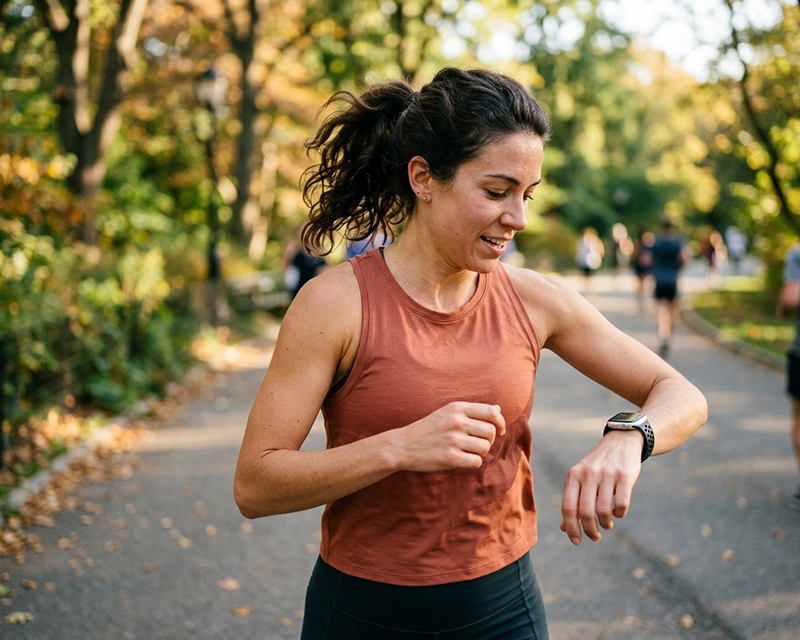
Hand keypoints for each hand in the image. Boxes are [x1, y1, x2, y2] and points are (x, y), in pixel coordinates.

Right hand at [391, 402, 505, 472]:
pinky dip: (472, 463)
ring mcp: (453, 440)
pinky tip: (462, 459)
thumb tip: (498, 409)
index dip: (500, 422)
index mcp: (457, 408)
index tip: (500, 430)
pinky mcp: (449, 457)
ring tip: (467, 451)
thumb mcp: (447, 412)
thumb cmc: (428, 429)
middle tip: (478, 444)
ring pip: (485, 448)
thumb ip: (472, 411)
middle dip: (489, 440)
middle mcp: (456, 422)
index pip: (492, 413)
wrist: (403, 445)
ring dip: (479, 452)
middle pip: (491, 432)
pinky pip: (476, 462)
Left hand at [560, 430, 641, 544]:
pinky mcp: (625, 475)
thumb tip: (564, 528)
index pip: (568, 507)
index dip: (571, 528)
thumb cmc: (597, 467)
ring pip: (603, 510)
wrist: (620, 442)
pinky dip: (620, 514)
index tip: (576, 541)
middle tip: (595, 537)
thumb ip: (573, 501)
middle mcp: (588, 474)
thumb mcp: (580, 478)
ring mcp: (607, 474)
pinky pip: (622, 504)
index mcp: (573, 475)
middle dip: (590, 530)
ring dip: (605, 524)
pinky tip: (618, 513)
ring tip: (607, 525)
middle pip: (585, 512)